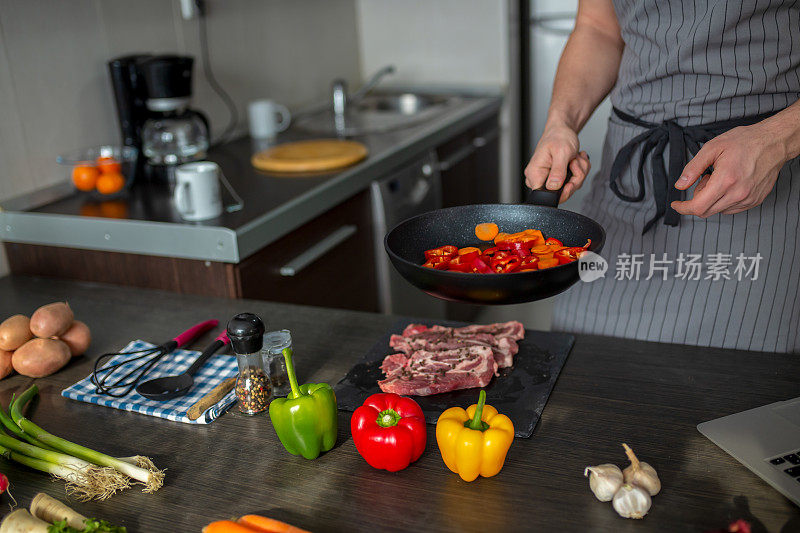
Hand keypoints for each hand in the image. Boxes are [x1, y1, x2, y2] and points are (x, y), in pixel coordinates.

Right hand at [524, 122, 590, 202]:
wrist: (562, 130)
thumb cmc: (559, 137)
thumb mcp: (561, 152)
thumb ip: (558, 171)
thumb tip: (553, 186)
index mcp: (535, 173)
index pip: (546, 195)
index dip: (562, 191)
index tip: (571, 180)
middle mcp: (539, 178)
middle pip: (560, 193)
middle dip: (574, 178)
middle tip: (574, 163)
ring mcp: (548, 179)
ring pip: (569, 188)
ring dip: (578, 173)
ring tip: (575, 159)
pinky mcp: (556, 179)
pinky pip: (572, 183)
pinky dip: (578, 172)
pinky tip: (575, 161)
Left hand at [671, 122, 788, 216]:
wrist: (774, 142)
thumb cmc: (745, 141)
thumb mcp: (712, 148)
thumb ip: (693, 168)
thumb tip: (680, 185)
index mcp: (726, 180)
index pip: (698, 206)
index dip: (683, 208)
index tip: (676, 204)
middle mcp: (738, 194)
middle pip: (706, 211)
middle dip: (698, 198)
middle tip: (705, 179)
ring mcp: (748, 199)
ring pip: (718, 210)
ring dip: (712, 199)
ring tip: (720, 178)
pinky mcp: (755, 200)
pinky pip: (731, 209)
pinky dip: (724, 200)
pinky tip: (730, 184)